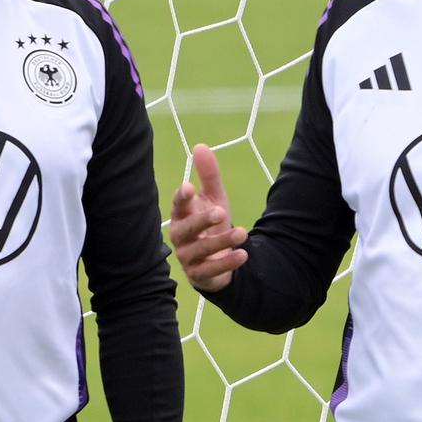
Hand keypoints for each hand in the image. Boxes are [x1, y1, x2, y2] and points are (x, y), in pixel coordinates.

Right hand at [169, 144, 247, 291]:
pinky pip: (211, 270)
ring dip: (221, 241)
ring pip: (201, 250)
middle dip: (202, 220)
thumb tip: (200, 146)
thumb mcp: (215, 199)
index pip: (177, 205)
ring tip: (242, 232)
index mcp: (182, 215)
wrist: (218, 261)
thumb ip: (208, 176)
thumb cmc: (212, 225)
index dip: (181, 197)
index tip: (189, 187)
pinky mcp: (199, 275)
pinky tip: (243, 254)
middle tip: (221, 211)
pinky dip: (227, 263)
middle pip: (186, 229)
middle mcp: (180, 236)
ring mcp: (188, 257)